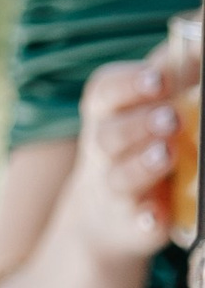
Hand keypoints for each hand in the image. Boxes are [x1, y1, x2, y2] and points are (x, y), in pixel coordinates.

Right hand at [69, 31, 199, 258]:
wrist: (109, 211)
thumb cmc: (143, 137)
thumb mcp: (156, 97)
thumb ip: (182, 64)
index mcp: (108, 111)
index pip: (105, 92)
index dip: (129, 85)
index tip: (158, 81)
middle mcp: (104, 149)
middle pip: (109, 134)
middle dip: (139, 125)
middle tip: (171, 118)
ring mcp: (115, 188)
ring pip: (119, 176)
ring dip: (142, 165)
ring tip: (165, 154)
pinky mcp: (130, 222)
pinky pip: (133, 222)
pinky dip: (141, 220)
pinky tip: (153, 217)